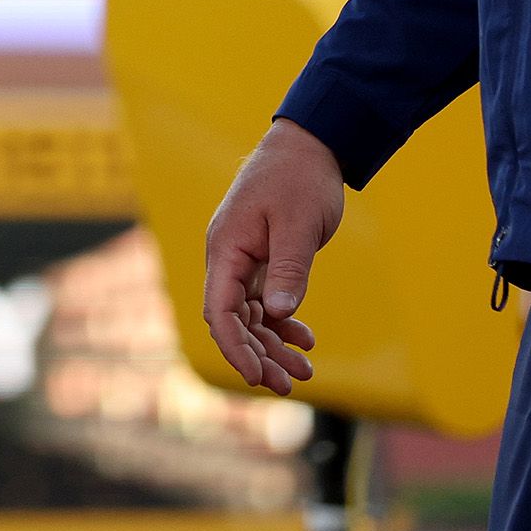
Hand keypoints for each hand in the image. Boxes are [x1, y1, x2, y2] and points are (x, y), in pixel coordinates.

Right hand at [200, 118, 337, 395]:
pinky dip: (282, 323)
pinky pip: (265, 302)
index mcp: (227, 248)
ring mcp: (244, 259)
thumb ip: (289, 269)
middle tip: (289, 385)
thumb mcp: (298, 225)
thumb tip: (278, 314)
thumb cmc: (300, 178)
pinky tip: (305, 339)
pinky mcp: (262, 259)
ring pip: (250, 316)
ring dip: (272, 345)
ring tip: (304, 372)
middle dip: (257, 355)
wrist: (310, 145)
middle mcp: (228, 258)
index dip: (234, 347)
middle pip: (233, 321)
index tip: (256, 376)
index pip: (219, 310)